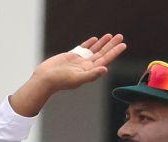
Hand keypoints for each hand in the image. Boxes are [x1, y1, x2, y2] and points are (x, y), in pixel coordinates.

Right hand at [11, 33, 125, 115]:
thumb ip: (91, 75)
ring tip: (111, 35)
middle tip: (120, 36)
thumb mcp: (77, 78)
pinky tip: (95, 39)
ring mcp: (79, 61)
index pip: (105, 60)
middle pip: (102, 54)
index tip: (123, 45)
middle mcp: (86, 66)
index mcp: (89, 72)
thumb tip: (105, 70)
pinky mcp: (71, 56)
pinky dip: (89, 43)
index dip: (114, 52)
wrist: (45, 79)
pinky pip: (83, 49)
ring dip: (103, 43)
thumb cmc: (59, 81)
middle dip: (111, 45)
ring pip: (94, 50)